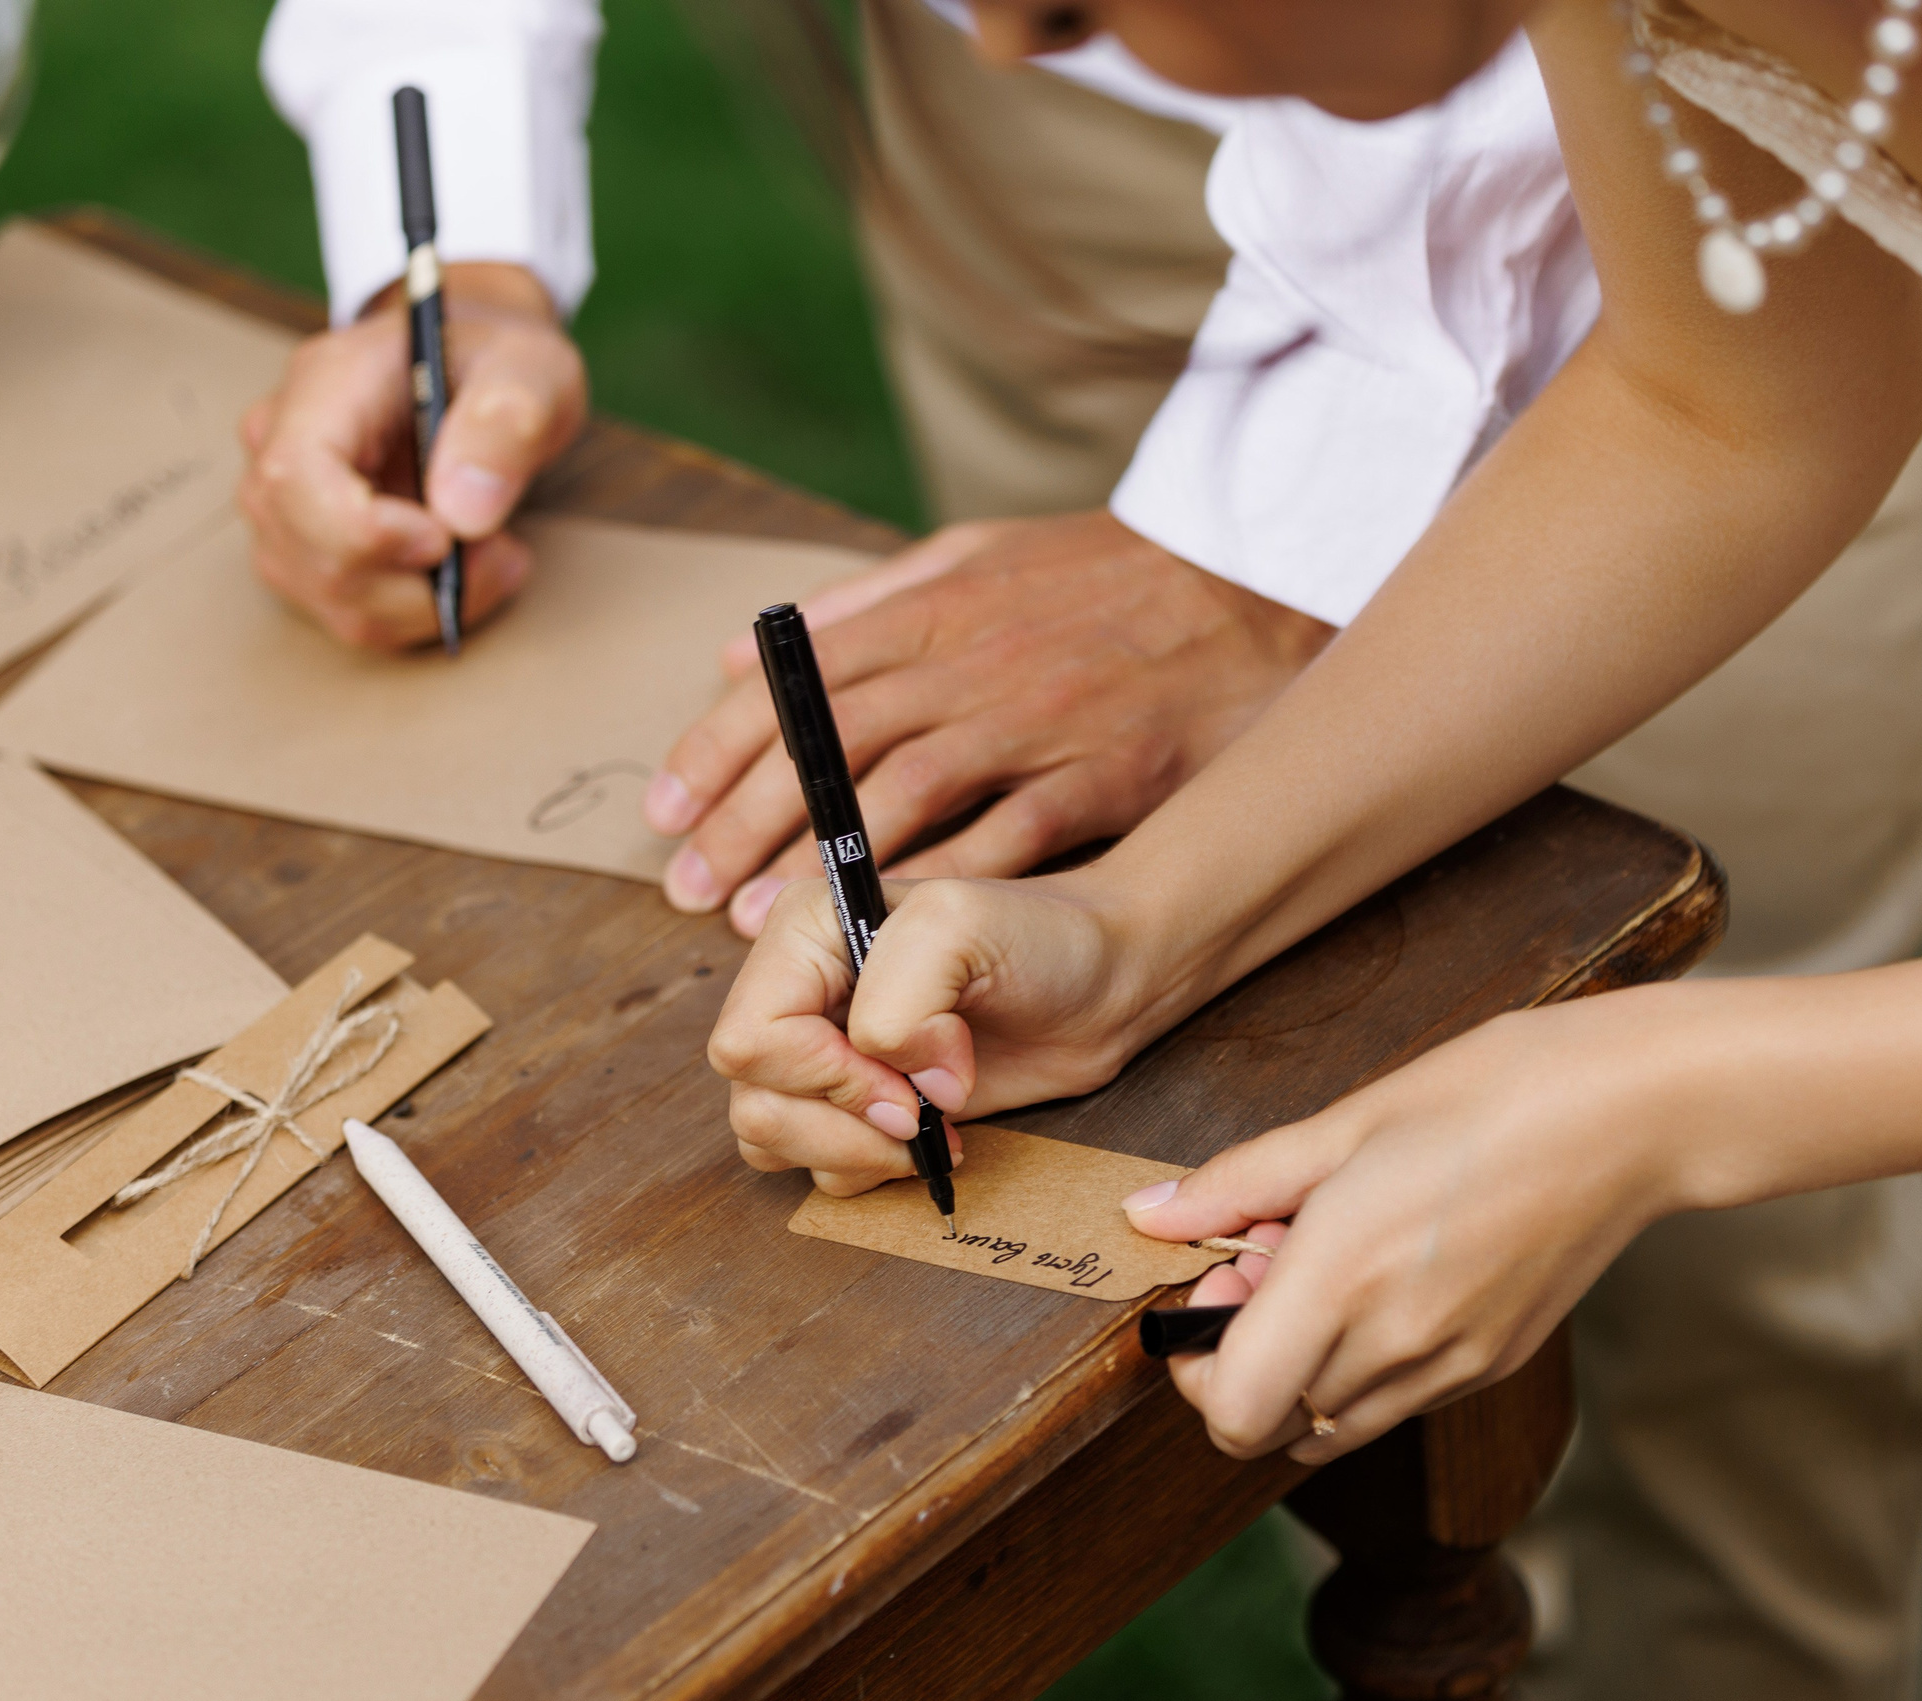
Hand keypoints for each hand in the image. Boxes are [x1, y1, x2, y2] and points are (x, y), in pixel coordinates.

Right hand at [237, 262, 587, 649]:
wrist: (475, 372)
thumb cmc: (496, 363)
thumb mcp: (530, 369)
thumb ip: (507, 422)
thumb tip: (463, 512)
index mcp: (325, 384)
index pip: (292, 476)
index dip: (363, 531)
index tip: (445, 537)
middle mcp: (280, 442)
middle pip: (306, 552)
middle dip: (413, 582)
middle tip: (501, 552)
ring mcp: (287, 502)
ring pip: (331, 598)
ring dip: (426, 605)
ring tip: (495, 556)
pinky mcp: (311, 549)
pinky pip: (354, 613)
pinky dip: (421, 614)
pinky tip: (468, 572)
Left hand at [643, 511, 1334, 933]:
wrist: (1256, 579)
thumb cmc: (1108, 572)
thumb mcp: (979, 552)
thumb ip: (864, 604)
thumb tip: (748, 651)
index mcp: (934, 608)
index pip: (796, 683)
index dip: (719, 748)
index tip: (666, 810)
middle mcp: (972, 664)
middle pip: (830, 748)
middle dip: (745, 821)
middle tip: (685, 888)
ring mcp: (1038, 721)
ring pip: (903, 798)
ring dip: (820, 865)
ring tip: (755, 921)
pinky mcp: (1104, 774)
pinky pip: (1007, 838)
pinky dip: (940, 883)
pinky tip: (886, 928)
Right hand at [707, 872, 1172, 1194]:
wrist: (1098, 985)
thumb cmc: (1041, 939)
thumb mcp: (964, 928)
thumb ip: (902, 998)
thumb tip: (897, 1087)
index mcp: (801, 932)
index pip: (750, 1038)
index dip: (822, 1078)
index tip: (905, 1081)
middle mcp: (795, 990)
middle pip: (752, 1098)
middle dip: (840, 1126)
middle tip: (922, 1111)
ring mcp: (819, 1051)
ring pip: (768, 1138)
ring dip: (854, 1153)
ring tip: (931, 1127)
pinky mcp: (852, 1105)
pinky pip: (814, 1165)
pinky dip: (871, 1168)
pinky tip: (934, 1137)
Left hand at [1124, 988, 1689, 1464]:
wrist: (1630, 1112)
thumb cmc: (1491, 1095)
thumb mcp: (1345, 1122)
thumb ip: (1236, 1184)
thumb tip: (1148, 1213)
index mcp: (1343, 1278)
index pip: (1232, 1411)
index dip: (1195, 1365)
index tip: (1214, 1287)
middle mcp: (1397, 1344)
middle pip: (1272, 1422)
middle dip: (1244, 1355)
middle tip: (1267, 1261)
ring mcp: (1453, 1366)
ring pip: (1332, 1423)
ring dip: (1302, 1367)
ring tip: (1329, 1267)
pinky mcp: (1494, 1366)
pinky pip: (1394, 1402)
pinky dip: (1362, 1364)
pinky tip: (1384, 1277)